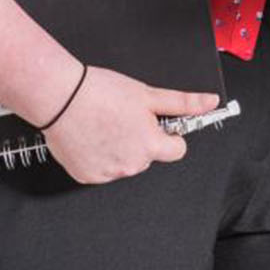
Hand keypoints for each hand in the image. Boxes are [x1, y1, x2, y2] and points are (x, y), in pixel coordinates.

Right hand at [42, 66, 219, 184]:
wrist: (60, 98)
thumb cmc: (100, 93)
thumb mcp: (148, 94)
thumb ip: (183, 103)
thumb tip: (209, 103)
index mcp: (150, 146)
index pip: (177, 150)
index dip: (169, 134)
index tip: (158, 123)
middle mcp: (131, 165)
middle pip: (149, 156)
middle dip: (142, 139)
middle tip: (124, 117)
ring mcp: (107, 174)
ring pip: (125, 162)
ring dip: (120, 147)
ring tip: (105, 123)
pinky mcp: (86, 177)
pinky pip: (102, 168)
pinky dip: (99, 155)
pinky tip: (91, 135)